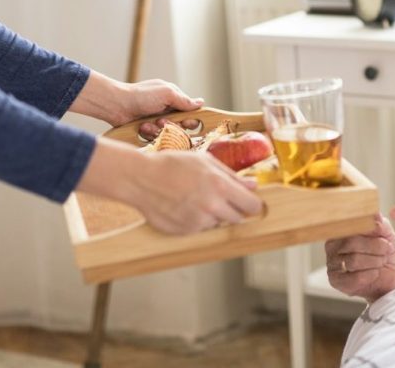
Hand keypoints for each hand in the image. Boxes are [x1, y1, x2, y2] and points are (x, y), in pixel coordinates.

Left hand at [71, 71, 203, 131]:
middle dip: (173, 126)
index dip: (190, 121)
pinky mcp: (147, 130)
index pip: (191, 113)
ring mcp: (157, 121)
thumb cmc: (141, 95)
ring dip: (158, 129)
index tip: (187, 123)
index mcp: (174, 99)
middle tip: (162, 121)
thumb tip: (201, 103)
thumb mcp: (166, 94)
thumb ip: (184, 101)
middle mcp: (167, 110)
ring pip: (167, 134)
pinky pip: (155, 138)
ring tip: (148, 123)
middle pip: (180, 126)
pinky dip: (148, 133)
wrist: (117, 105)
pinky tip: (141, 127)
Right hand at [78, 139, 263, 233]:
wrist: (141, 179)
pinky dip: (197, 221)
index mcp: (220, 186)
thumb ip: (232, 175)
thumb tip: (253, 185)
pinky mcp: (186, 233)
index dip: (252, 204)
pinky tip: (185, 206)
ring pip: (218, 224)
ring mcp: (198, 222)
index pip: (251, 206)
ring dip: (214, 215)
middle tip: (219, 197)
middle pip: (238, 218)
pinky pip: (201, 229)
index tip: (250, 202)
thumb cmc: (173, 165)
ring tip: (196, 198)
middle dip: (233, 209)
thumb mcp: (205, 161)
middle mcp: (212, 207)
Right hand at [325, 214, 394, 302]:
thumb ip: (378, 222)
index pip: (350, 225)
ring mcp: (331, 263)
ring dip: (374, 261)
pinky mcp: (335, 281)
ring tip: (381, 261)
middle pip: (351, 243)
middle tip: (386, 250)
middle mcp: (332, 244)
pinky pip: (354, 278)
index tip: (382, 236)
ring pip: (354, 261)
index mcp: (340, 229)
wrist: (391, 276)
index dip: (369, 231)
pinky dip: (370, 275)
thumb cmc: (384, 252)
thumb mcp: (385, 233)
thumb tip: (373, 214)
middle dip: (374, 247)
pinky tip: (375, 273)